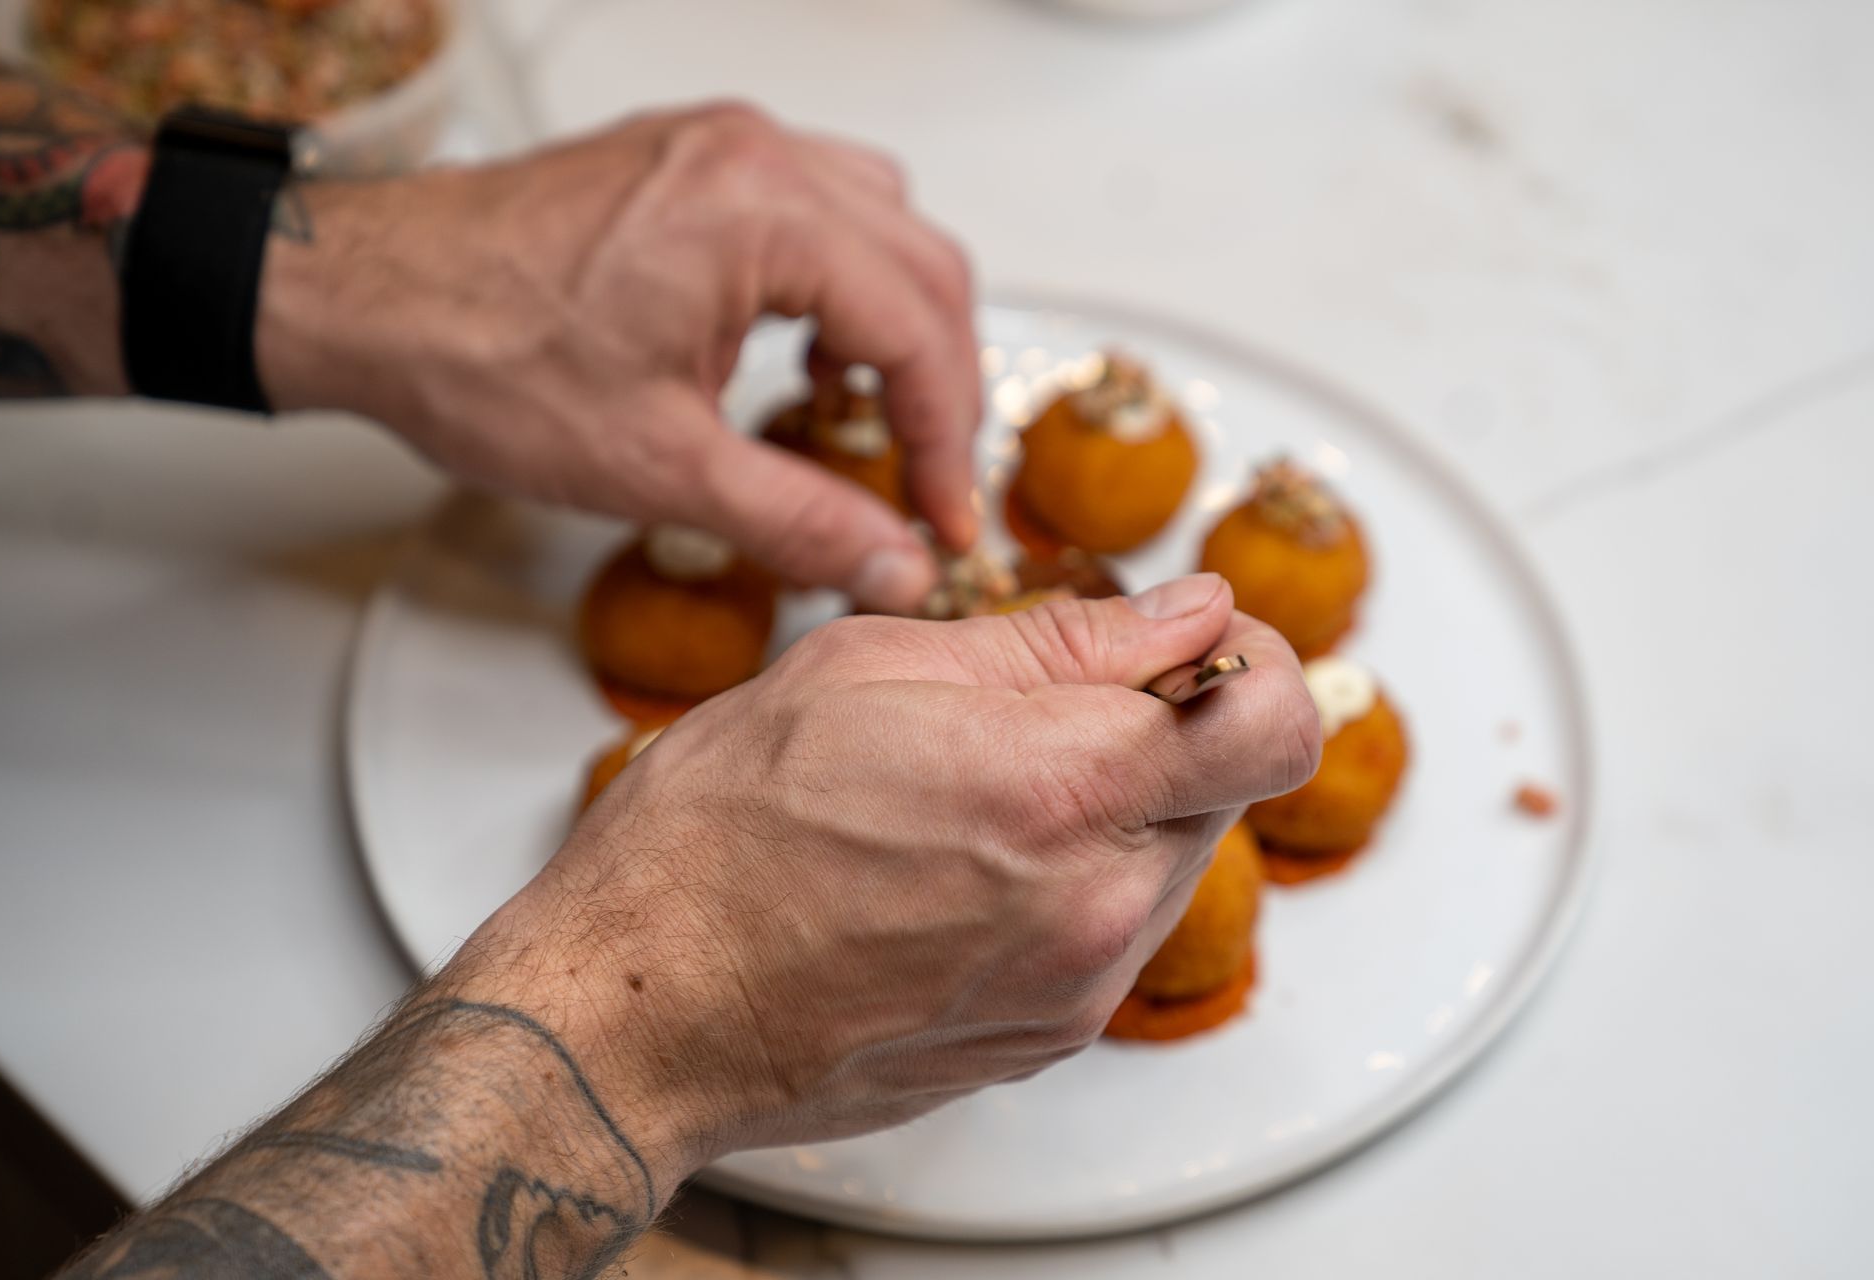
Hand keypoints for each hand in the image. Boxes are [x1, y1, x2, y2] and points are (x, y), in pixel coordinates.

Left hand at [257, 103, 980, 611]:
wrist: (362, 298)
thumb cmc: (476, 354)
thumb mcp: (658, 467)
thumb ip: (798, 520)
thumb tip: (891, 563)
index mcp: (760, 213)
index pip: (917, 329)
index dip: (948, 440)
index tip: (940, 517)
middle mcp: (753, 156)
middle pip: (923, 266)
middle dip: (938, 385)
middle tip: (924, 481)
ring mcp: (721, 147)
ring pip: (881, 224)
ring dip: (896, 323)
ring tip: (863, 414)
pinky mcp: (689, 161)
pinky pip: (816, 205)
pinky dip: (840, 282)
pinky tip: (803, 347)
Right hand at [458, 573, 1320, 1169]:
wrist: (643, 1006)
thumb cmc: (716, 836)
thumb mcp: (872, 666)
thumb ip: (1063, 639)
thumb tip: (1190, 613)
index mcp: (1059, 786)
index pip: (1273, 716)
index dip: (1246, 660)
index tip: (1182, 644)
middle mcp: (1091, 905)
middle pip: (1228, 786)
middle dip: (1163, 727)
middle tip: (1044, 708)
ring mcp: (1074, 986)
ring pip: (1168, 860)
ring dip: (1112, 808)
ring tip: (975, 794)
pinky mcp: (1044, 1036)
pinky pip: (1110, 934)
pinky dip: (1069, 882)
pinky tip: (959, 866)